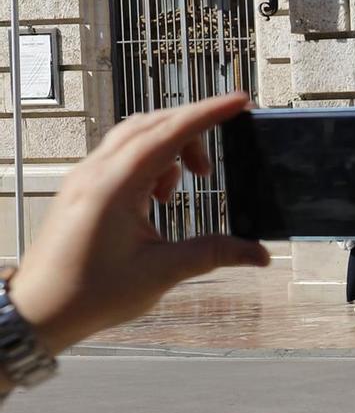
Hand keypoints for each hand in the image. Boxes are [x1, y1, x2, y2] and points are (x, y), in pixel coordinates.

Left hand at [8, 92, 269, 354]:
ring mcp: (85, 178)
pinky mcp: (82, 188)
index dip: (208, 113)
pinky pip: (121, 155)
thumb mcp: (160, 273)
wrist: (38, 311)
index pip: (167, 133)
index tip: (239, 101)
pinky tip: (161, 195)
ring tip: (190, 182)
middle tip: (218, 159)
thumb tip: (258, 253)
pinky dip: (151, 161)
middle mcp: (95, 173)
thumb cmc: (88, 293)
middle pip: (151, 125)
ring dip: (170, 147)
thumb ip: (213, 254)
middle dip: (192, 131)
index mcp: (113, 187)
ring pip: (135, 136)